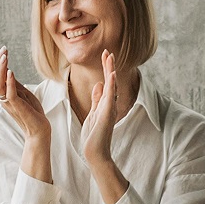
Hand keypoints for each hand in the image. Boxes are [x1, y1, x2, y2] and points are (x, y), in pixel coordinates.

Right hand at [0, 46, 49, 138]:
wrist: (39, 129)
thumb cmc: (32, 111)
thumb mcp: (22, 93)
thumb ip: (13, 83)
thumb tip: (8, 70)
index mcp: (3, 94)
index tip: (1, 50)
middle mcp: (2, 98)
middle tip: (2, 49)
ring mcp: (9, 103)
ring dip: (0, 69)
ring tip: (4, 57)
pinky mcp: (17, 107)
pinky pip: (9, 94)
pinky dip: (9, 82)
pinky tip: (11, 71)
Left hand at [81, 50, 118, 167]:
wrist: (95, 152)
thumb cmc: (93, 136)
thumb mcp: (93, 113)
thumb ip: (96, 99)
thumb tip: (98, 84)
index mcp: (105, 103)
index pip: (106, 82)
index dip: (106, 68)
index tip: (105, 55)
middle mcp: (110, 104)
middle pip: (110, 80)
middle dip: (109, 65)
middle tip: (107, 51)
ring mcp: (110, 108)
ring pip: (111, 85)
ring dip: (110, 71)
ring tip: (110, 57)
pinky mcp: (107, 113)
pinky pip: (110, 96)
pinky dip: (111, 85)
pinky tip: (111, 74)